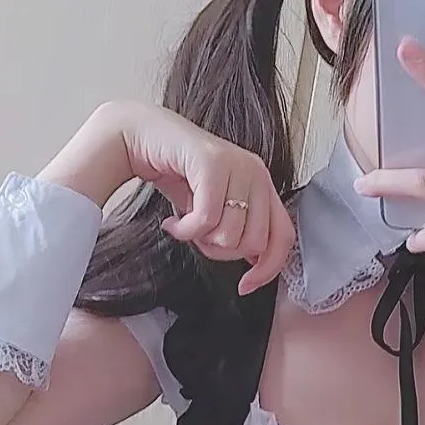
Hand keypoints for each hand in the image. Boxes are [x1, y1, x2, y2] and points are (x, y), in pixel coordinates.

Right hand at [120, 102, 294, 291]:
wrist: (140, 138)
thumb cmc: (176, 175)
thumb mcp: (214, 209)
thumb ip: (238, 230)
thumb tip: (255, 263)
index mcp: (263, 185)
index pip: (284, 236)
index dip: (267, 268)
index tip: (244, 286)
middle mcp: (257, 173)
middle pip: (253, 243)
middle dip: (221, 252)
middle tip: (197, 237)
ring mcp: (238, 165)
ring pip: (230, 234)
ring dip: (199, 239)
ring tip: (184, 223)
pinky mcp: (214, 163)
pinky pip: (206, 219)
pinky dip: (184, 230)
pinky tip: (172, 222)